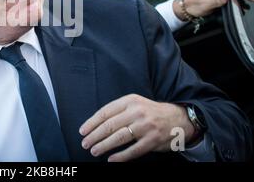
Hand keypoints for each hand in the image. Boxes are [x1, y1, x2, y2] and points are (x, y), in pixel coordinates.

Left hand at [79, 94, 195, 161]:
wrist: (177, 117)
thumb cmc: (149, 112)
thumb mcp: (134, 103)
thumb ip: (117, 110)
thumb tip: (95, 124)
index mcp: (129, 101)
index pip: (105, 112)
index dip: (92, 123)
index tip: (82, 131)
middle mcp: (137, 112)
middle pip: (110, 125)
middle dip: (94, 136)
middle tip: (85, 143)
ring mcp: (146, 126)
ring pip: (119, 138)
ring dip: (104, 146)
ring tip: (94, 150)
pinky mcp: (153, 140)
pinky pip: (133, 150)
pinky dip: (121, 156)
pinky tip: (111, 159)